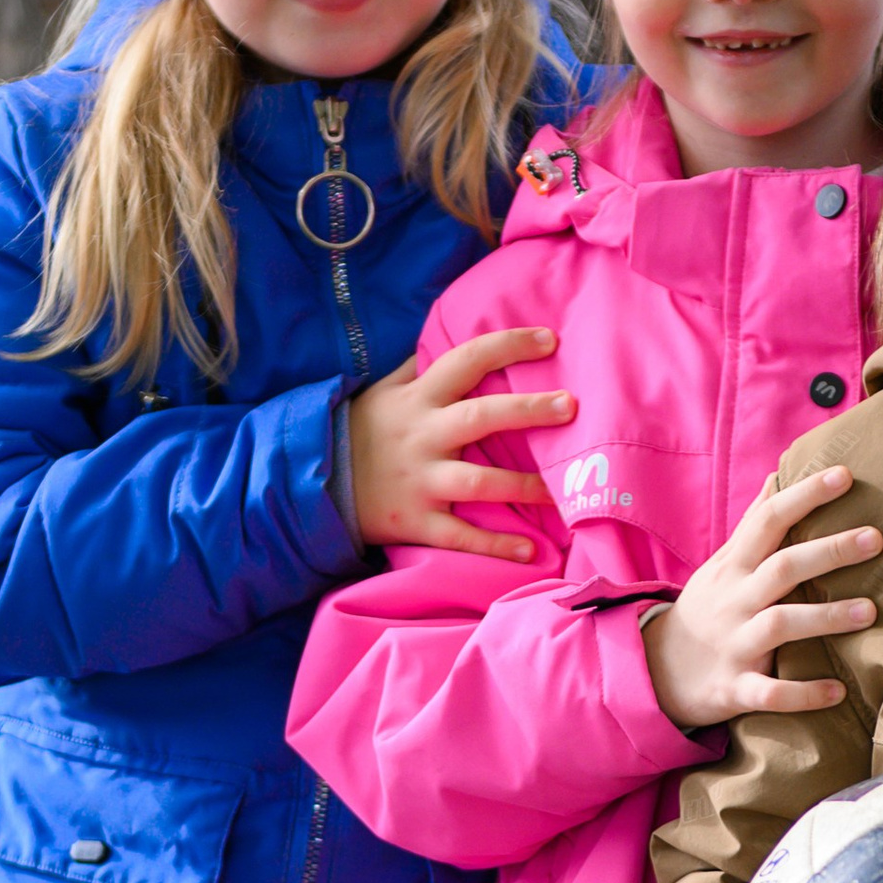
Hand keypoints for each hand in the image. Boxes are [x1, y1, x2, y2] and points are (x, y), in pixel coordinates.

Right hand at [348, 327, 576, 561]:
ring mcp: (421, 481)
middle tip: (571, 406)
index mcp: (418, 399)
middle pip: (480, 418)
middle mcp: (423, 436)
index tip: (548, 340)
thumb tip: (451, 332)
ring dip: (524, 486)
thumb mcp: (384, 390)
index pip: (466, 360)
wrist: (311, 483)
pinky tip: (532, 550)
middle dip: (527, 410)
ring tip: (564, 489)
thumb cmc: (359, 432)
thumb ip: (421, 367)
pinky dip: (495, 545)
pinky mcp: (416, 522)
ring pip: (478, 481)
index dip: (507, 346)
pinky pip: (461, 536)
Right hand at [643, 469, 882, 730]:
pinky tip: (838, 691)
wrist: (655, 672)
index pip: (768, 521)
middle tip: (876, 538)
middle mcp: (734, 601)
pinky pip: (769, 693)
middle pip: (782, 568)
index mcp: (734, 567)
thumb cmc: (707, 610)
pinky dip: (802, 693)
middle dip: (829, 551)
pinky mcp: (733, 689)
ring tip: (870, 611)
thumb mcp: (722, 565)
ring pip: (780, 625)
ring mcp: (734, 645)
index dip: (804, 496)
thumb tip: (779, 475)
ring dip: (825, 618)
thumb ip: (753, 526)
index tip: (844, 475)